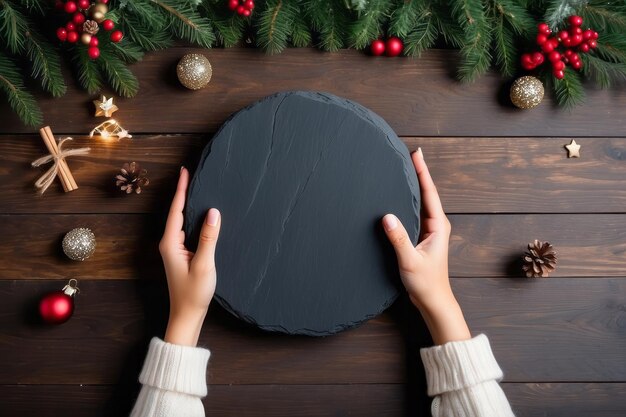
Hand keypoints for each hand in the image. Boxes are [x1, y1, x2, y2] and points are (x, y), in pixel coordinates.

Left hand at [159, 167, 221, 345]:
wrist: (187, 315)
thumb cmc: (193, 293)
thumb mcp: (205, 263)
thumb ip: (209, 237)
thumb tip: (214, 211)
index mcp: (171, 243)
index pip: (176, 210)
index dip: (181, 189)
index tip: (184, 171)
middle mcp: (170, 243)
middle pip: (177, 212)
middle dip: (184, 192)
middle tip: (190, 173)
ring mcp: (175, 249)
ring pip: (182, 221)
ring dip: (189, 205)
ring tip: (197, 187)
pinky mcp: (182, 254)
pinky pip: (187, 230)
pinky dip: (194, 218)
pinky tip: (202, 215)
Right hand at [382, 148, 470, 344]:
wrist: (434, 302)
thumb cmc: (426, 283)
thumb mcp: (409, 261)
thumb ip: (398, 239)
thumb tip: (386, 216)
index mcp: (438, 226)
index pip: (429, 193)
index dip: (422, 172)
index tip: (416, 153)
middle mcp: (436, 225)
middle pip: (427, 193)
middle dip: (419, 173)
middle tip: (410, 154)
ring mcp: (430, 231)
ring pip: (422, 202)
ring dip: (415, 185)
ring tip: (406, 168)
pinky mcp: (423, 237)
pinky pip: (416, 212)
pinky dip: (410, 200)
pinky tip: (401, 196)